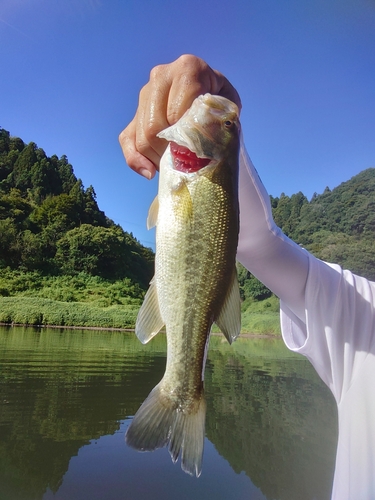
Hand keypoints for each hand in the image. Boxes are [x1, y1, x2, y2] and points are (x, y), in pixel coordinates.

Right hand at [119, 54, 240, 178]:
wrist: (212, 99)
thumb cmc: (222, 107)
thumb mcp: (228, 110)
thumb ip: (214, 123)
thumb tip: (192, 146)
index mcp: (188, 68)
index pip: (177, 112)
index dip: (184, 139)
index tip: (197, 154)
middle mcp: (162, 75)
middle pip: (155, 125)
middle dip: (169, 152)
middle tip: (186, 165)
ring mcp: (145, 93)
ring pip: (141, 135)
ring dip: (157, 158)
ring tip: (175, 165)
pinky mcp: (135, 113)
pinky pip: (127, 141)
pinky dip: (137, 161)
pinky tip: (151, 171)